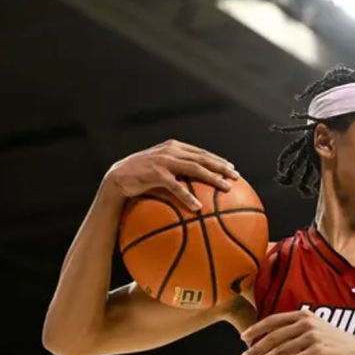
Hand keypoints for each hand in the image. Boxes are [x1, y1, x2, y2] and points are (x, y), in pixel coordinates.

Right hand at [102, 139, 239, 211]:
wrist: (117, 178)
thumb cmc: (142, 178)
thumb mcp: (162, 171)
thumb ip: (178, 173)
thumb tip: (197, 189)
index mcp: (174, 148)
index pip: (201, 153)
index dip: (218, 160)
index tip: (233, 169)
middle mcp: (171, 151)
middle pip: (202, 158)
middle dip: (221, 167)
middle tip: (236, 177)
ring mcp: (163, 161)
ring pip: (194, 168)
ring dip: (212, 178)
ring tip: (225, 188)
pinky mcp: (155, 173)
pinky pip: (176, 186)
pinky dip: (187, 196)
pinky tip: (197, 206)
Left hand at [240, 309, 354, 354]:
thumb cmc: (334, 343)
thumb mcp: (315, 328)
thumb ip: (297, 329)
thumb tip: (273, 338)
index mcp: (303, 316)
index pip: (273, 320)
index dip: (256, 329)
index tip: (243, 338)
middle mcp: (306, 324)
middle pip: (273, 337)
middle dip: (255, 349)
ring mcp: (311, 337)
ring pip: (279, 351)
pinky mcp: (316, 352)